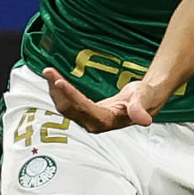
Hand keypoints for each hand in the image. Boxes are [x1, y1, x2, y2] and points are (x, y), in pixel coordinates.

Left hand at [43, 67, 157, 132]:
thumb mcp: (143, 99)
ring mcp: (88, 120)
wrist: (145, 101)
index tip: (58, 81)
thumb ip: (139, 110)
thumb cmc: (145, 97)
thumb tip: (144, 121)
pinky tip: (54, 81)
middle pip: (69, 107)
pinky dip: (60, 91)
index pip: (82, 106)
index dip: (70, 94)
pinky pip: (68, 104)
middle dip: (57, 88)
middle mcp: (94, 124)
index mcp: (105, 121)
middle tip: (48, 70)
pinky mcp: (85, 114)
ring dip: (55, 89)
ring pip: (65, 106)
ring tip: (48, 72)